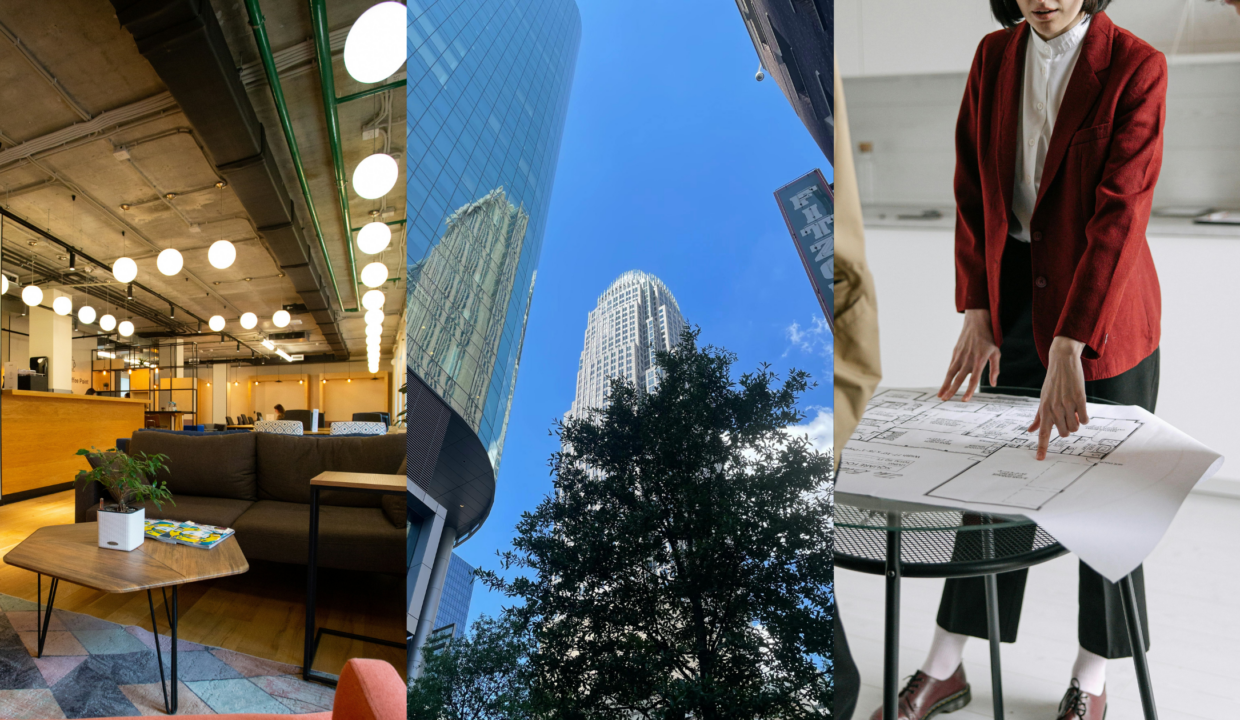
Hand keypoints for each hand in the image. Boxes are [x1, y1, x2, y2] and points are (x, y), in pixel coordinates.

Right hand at [939, 309, 1000, 401]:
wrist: (976, 323)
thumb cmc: (988, 339)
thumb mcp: (996, 353)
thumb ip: (995, 369)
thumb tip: (993, 384)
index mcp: (979, 361)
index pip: (973, 379)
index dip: (969, 391)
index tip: (964, 400)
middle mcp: (968, 359)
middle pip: (958, 378)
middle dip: (951, 390)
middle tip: (946, 400)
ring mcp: (959, 356)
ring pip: (950, 373)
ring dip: (945, 385)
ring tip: (940, 395)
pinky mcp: (955, 353)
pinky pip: (950, 367)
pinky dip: (947, 376)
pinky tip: (944, 384)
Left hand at [1027, 336, 1088, 459]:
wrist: (1062, 362)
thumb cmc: (1053, 383)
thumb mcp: (1042, 399)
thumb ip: (1038, 416)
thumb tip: (1030, 431)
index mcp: (1044, 409)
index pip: (1042, 432)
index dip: (1041, 447)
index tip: (1039, 459)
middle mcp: (1054, 408)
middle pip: (1063, 433)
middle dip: (1067, 429)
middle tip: (1068, 416)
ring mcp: (1067, 404)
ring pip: (1075, 427)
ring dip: (1076, 423)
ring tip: (1073, 411)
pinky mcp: (1079, 399)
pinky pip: (1084, 419)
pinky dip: (1084, 417)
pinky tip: (1081, 409)